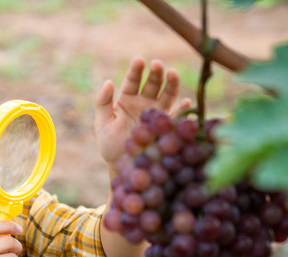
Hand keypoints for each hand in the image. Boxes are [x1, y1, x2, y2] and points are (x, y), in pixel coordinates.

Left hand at [94, 57, 190, 172]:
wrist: (122, 165)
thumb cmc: (109, 144)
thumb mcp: (102, 123)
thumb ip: (102, 103)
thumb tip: (108, 81)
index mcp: (127, 100)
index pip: (132, 81)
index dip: (136, 70)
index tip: (139, 60)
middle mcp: (143, 103)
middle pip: (151, 84)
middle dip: (155, 74)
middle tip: (157, 65)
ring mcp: (156, 114)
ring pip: (166, 94)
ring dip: (170, 84)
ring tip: (173, 73)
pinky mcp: (165, 127)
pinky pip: (176, 116)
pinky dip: (182, 109)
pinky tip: (185, 102)